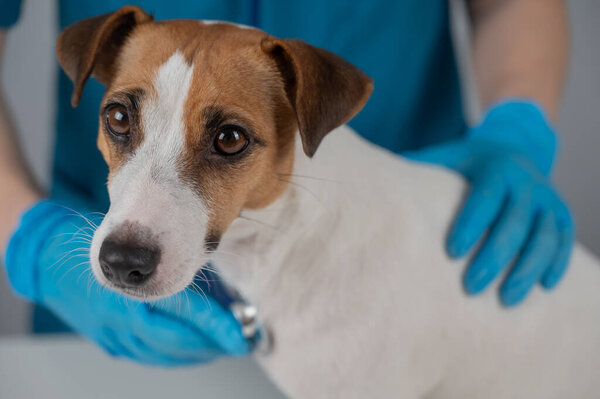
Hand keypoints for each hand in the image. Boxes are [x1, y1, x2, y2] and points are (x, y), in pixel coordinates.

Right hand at [4, 201, 249, 364]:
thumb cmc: (93, 243)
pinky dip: (176, 354)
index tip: (240, 331)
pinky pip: (150, 355)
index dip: (213, 325)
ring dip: (198, 350)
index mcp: (125, 294)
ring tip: (225, 342)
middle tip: (242, 339)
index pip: (180, 314)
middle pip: (175, 341)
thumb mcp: (132, 241)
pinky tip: (196, 347)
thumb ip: (167, 256)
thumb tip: (211, 267)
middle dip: (212, 342)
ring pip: (164, 354)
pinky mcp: (110, 341)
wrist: (45, 256)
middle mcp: (118, 320)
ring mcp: (112, 335)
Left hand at [405, 100, 574, 305]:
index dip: (470, 224)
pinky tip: (544, 287)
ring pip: (544, 235)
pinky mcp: (561, 211)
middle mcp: (526, 181)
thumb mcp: (445, 155)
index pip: (484, 198)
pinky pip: (565, 239)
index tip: (451, 252)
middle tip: (471, 287)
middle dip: (495, 256)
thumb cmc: (468, 159)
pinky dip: (557, 262)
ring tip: (506, 298)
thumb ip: (416, 166)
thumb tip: (368, 179)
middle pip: (515, 221)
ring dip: (528, 268)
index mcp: (495, 168)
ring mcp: (548, 197)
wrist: (514, 145)